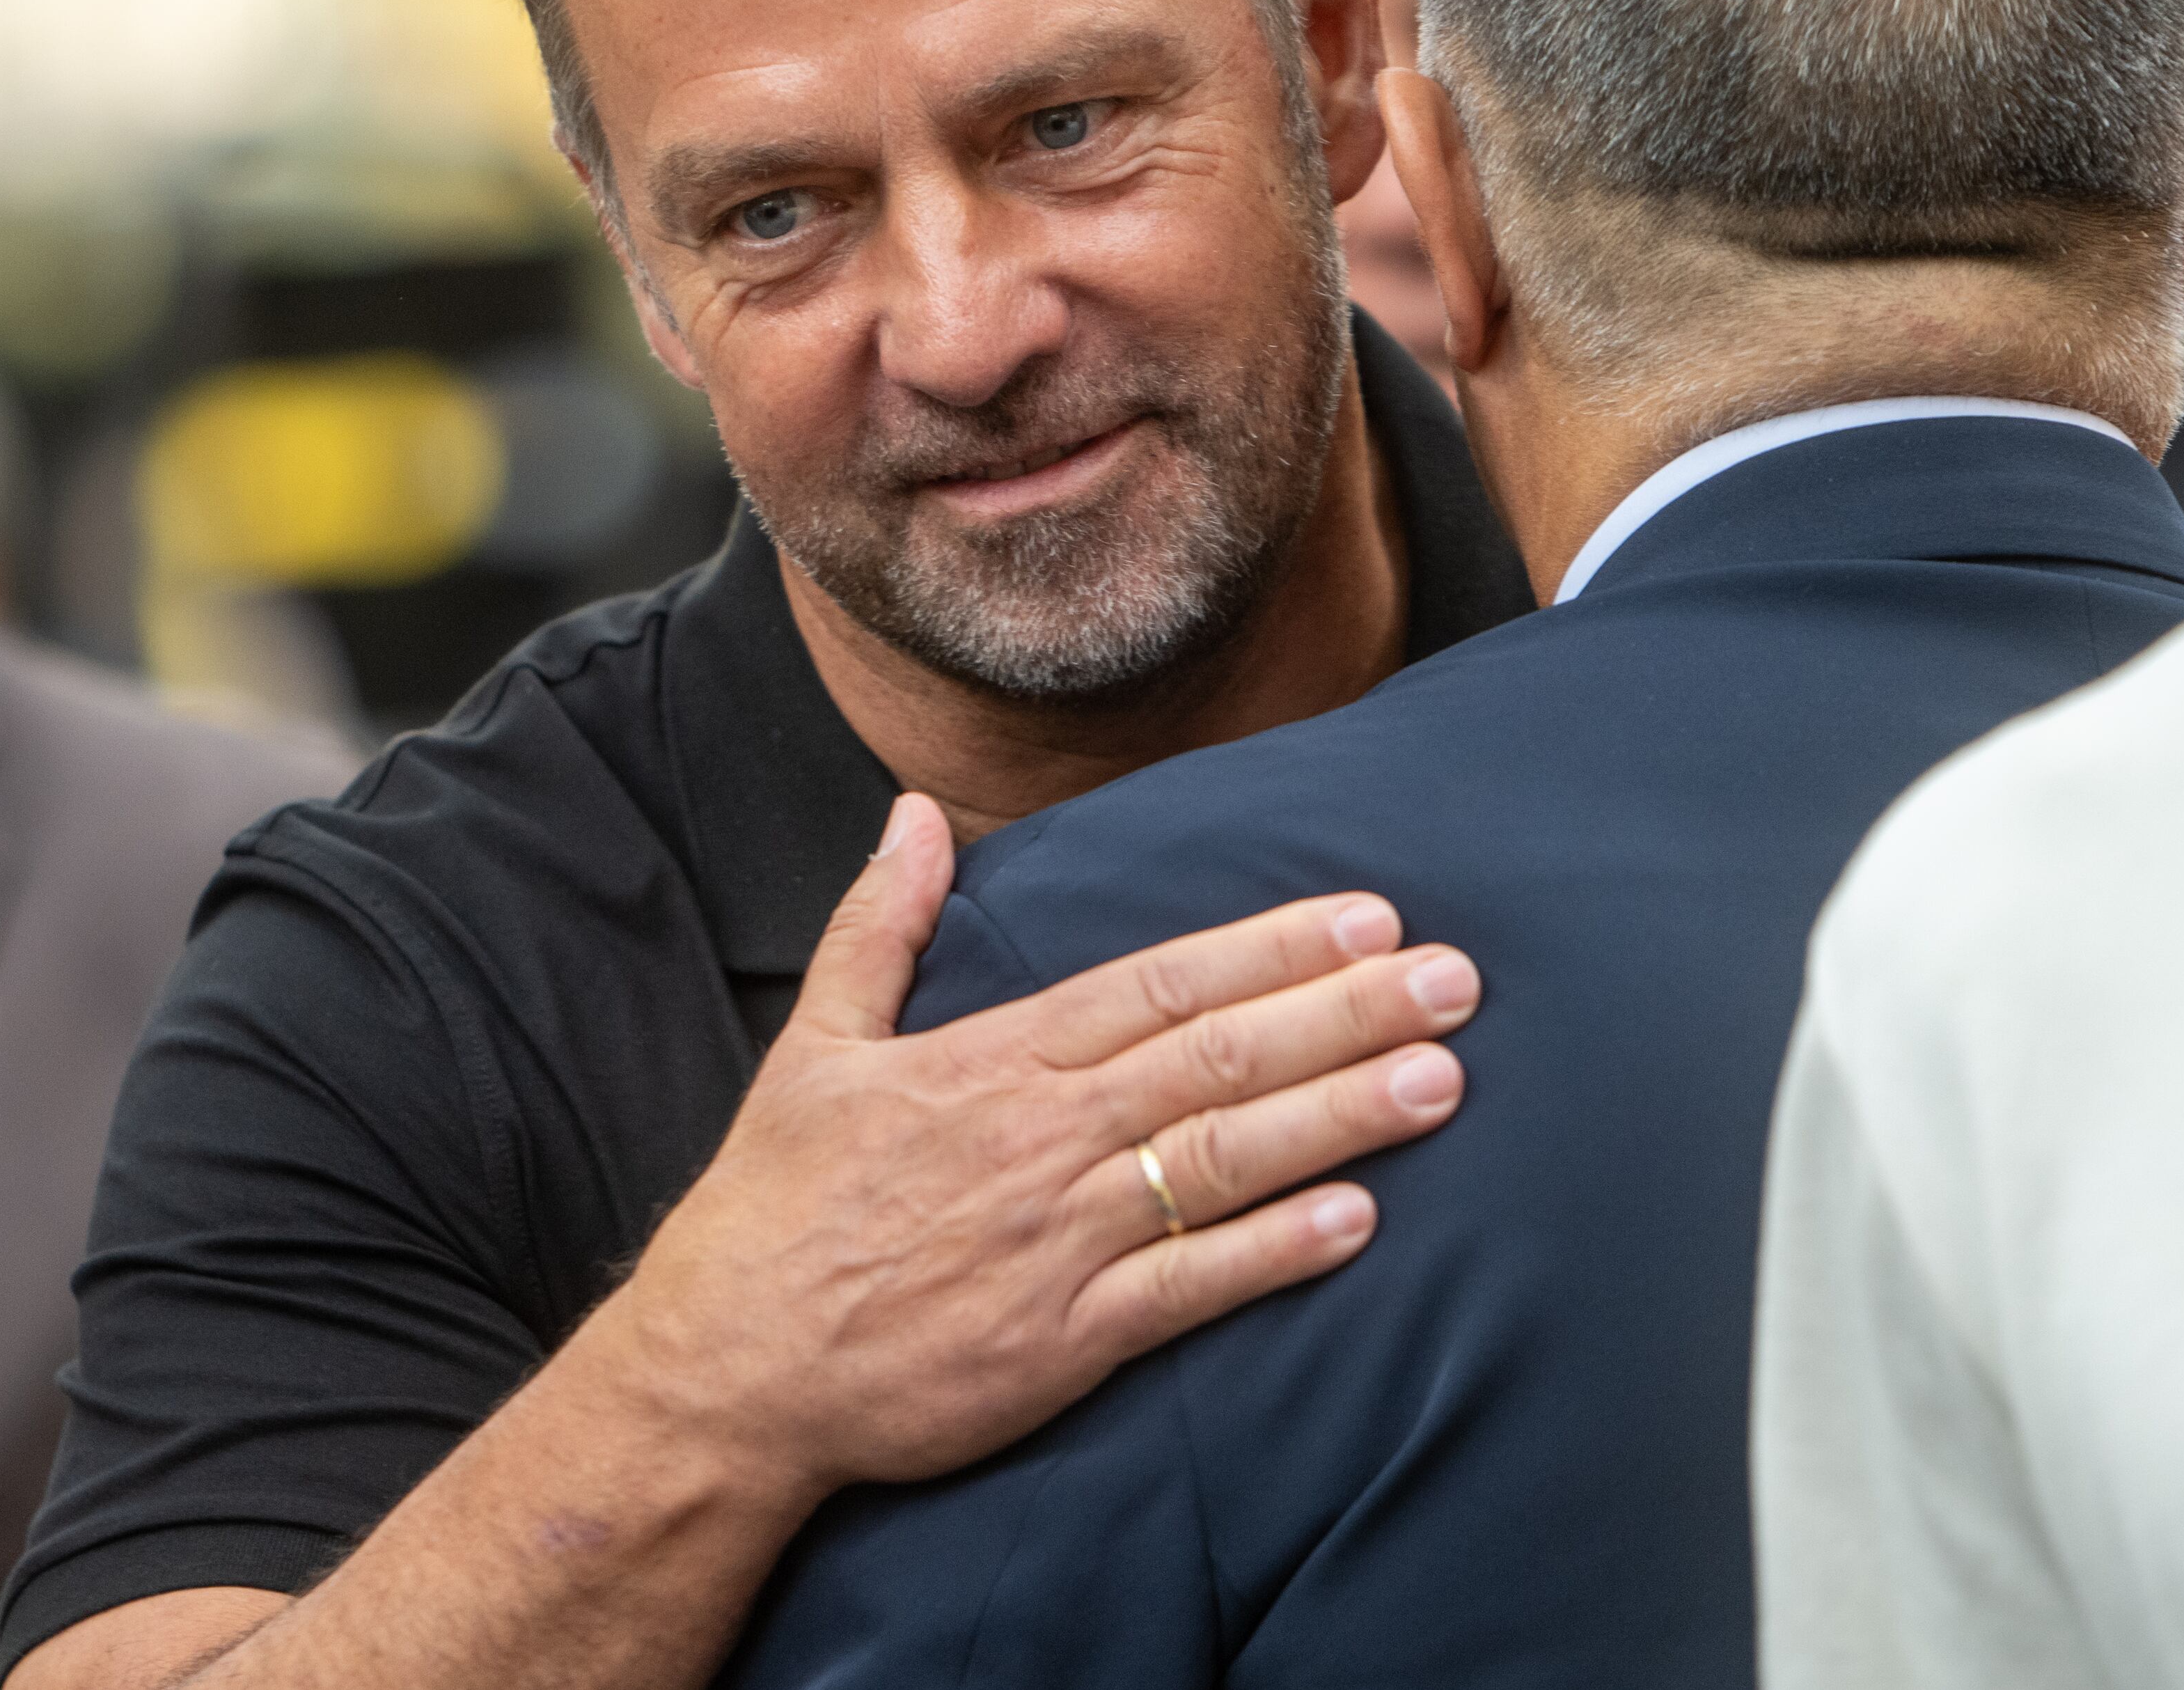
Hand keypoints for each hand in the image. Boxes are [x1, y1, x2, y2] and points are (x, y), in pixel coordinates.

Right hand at [579, 792, 1475, 1503]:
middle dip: (1345, 1013)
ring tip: (1441, 1080)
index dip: (1270, 948)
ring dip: (1341, 1117)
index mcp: (991, 1061)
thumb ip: (879, 926)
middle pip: (1217, 1058)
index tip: (1367, 915)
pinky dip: (1277, 1252)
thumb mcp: (814, 1046)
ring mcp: (1059, 1240)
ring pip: (1224, 1161)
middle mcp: (1040, 1139)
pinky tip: (1360, 1221)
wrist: (728, 1368)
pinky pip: (1192, 1289)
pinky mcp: (1066, 1339)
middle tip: (1455, 979)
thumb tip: (913, 816)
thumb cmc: (772, 1208)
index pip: (1158, 985)